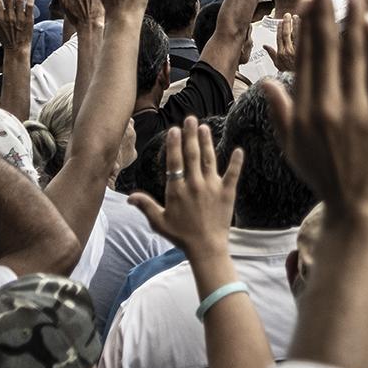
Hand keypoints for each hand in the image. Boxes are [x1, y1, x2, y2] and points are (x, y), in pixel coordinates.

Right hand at [128, 118, 243, 260]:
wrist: (206, 248)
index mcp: (177, 191)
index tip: (173, 130)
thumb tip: (129, 197)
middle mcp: (195, 185)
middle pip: (192, 155)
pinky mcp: (227, 192)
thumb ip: (146, 206)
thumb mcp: (159, 222)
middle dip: (190, 136)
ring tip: (204, 127)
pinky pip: (233, 174)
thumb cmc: (181, 236)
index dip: (174, 145)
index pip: (175, 162)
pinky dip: (236, 162)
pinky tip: (239, 149)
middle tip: (190, 119)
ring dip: (207, 142)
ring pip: (209, 160)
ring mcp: (212, 187)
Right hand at [262, 0, 367, 220]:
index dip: (307, 24)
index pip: (305, 56)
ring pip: (353, 54)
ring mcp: (356, 109)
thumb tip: (267, 81)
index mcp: (304, 111)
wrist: (360, 205)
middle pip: (326, 48)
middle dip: (324, 10)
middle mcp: (327, 106)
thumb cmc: (325, 176)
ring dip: (352, 18)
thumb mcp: (292, 148)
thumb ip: (280, 112)